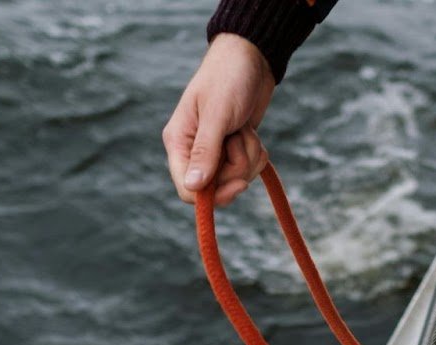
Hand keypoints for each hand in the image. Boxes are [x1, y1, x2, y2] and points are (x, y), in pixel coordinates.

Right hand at [163, 35, 275, 206]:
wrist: (252, 58)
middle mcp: (193, 151)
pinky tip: (251, 133)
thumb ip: (205, 152)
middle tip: (241, 138)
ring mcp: (216, 152)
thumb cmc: (229, 78)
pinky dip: (256, 154)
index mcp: (179, 142)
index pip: (188, 189)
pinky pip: (249, 169)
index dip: (213, 194)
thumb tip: (192, 187)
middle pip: (216, 188)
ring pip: (236, 179)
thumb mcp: (217, 115)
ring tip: (245, 129)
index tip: (240, 183)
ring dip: (249, 156)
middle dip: (238, 168)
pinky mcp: (234, 150)